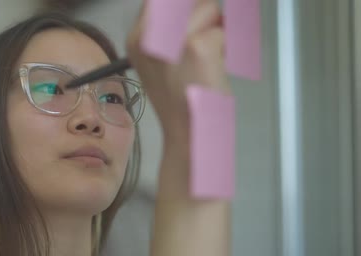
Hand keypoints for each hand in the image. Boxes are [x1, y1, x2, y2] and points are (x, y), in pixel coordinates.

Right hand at [126, 0, 230, 148]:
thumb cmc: (181, 100)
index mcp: (136, 38)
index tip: (193, 24)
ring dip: (216, 31)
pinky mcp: (198, 47)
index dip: (184, 7)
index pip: (161, 0)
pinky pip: (224, 30)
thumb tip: (196, 5)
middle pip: (188, 0)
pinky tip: (214, 67)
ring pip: (209, 8)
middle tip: (202, 45)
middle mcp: (149, 36)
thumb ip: (169, 29)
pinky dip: (227, 48)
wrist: (188, 134)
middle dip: (204, 16)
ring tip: (207, 59)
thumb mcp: (161, 60)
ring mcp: (172, 40)